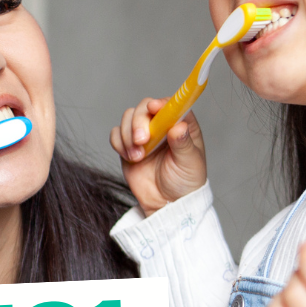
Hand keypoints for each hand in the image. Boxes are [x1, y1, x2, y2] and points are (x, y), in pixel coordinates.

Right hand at [109, 97, 207, 213]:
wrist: (166, 204)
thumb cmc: (184, 182)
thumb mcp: (190, 163)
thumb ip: (183, 144)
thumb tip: (179, 126)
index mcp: (181, 124)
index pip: (171, 104)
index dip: (161, 103)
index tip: (153, 108)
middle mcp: (161, 125)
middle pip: (144, 108)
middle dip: (139, 122)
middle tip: (141, 140)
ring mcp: (143, 134)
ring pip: (128, 118)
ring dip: (128, 135)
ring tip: (138, 156)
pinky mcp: (127, 145)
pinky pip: (116, 134)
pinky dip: (119, 143)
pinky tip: (130, 158)